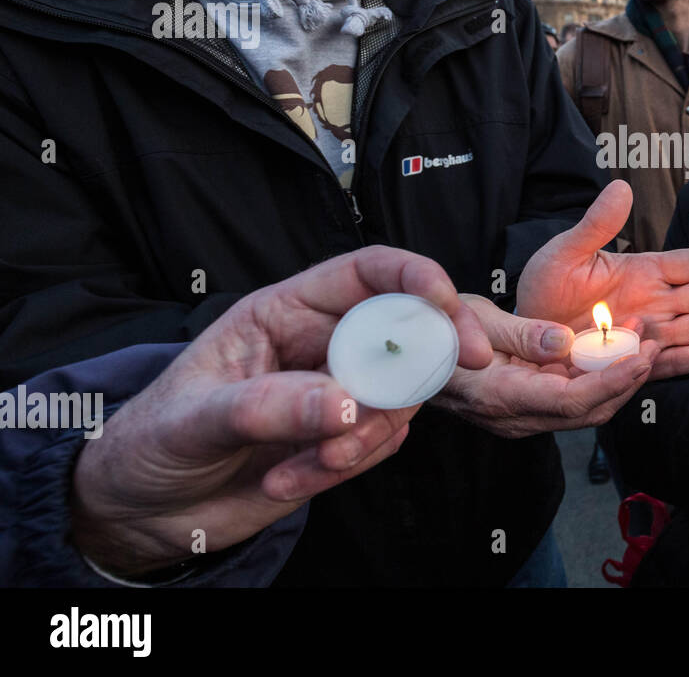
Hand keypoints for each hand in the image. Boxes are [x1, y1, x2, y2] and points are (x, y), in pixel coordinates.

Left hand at [70, 246, 483, 576]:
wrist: (143, 510)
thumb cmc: (151, 440)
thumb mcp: (194, 419)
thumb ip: (267, 407)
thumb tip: (346, 403)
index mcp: (284, 312)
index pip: (367, 274)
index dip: (415, 277)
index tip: (447, 306)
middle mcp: (320, 345)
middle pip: (406, 329)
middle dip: (430, 354)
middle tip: (449, 376)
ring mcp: (337, 392)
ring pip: (400, 395)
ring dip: (370, 432)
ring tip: (313, 461)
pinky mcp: (343, 438)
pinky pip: (380, 442)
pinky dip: (350, 465)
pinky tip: (294, 477)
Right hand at [430, 295, 660, 437]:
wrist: (409, 355)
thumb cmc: (433, 333)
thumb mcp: (471, 318)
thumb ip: (520, 334)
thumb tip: (565, 342)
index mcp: (500, 397)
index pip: (571, 401)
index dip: (612, 381)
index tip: (641, 356)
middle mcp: (516, 416)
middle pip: (587, 411)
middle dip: (627, 378)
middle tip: (654, 341)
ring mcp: (522, 416)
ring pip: (585, 406)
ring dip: (618, 375)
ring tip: (642, 336)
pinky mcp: (528, 406)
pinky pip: (573, 396)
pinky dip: (598, 372)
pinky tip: (614, 343)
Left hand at [517, 180, 688, 377]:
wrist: (524, 338)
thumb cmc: (542, 293)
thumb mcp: (565, 253)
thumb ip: (597, 225)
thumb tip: (622, 187)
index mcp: (639, 272)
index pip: (688, 264)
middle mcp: (651, 303)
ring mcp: (645, 334)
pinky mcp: (633, 363)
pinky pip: (667, 361)